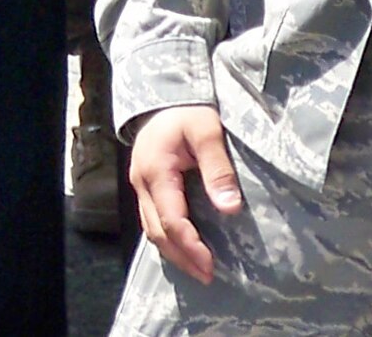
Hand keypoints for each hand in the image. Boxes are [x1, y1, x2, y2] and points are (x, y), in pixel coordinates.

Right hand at [130, 104, 242, 283]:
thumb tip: (229, 208)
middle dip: (182, 258)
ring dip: (174, 252)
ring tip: (199, 269)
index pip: (171, 219)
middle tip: (207, 276)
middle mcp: (143, 183)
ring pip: (151, 230)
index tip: (211, 264)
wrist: (166, 95)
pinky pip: (152, 220)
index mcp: (156, 170)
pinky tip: (184, 248)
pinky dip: (168, 238)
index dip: (190, 246)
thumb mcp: (208, 130)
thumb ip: (218, 168)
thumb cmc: (189, 110)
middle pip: (157, 232)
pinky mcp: (146, 186)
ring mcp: (141, 186)